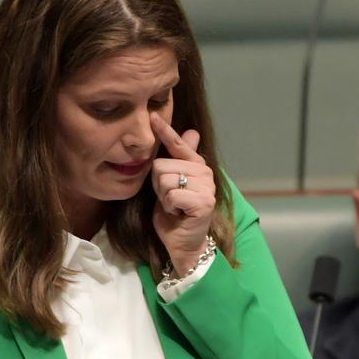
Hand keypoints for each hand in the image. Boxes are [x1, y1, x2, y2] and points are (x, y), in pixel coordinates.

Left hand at [150, 111, 215, 275]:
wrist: (182, 243)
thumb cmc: (175, 214)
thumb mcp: (170, 184)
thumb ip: (176, 160)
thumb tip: (192, 131)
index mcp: (196, 165)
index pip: (178, 143)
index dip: (164, 130)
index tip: (151, 115)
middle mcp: (204, 172)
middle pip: (161, 165)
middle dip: (159, 186)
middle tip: (170, 200)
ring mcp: (206, 187)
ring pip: (166, 179)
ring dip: (163, 197)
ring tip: (174, 207)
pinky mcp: (204, 202)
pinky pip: (172, 195)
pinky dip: (170, 207)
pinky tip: (178, 214)